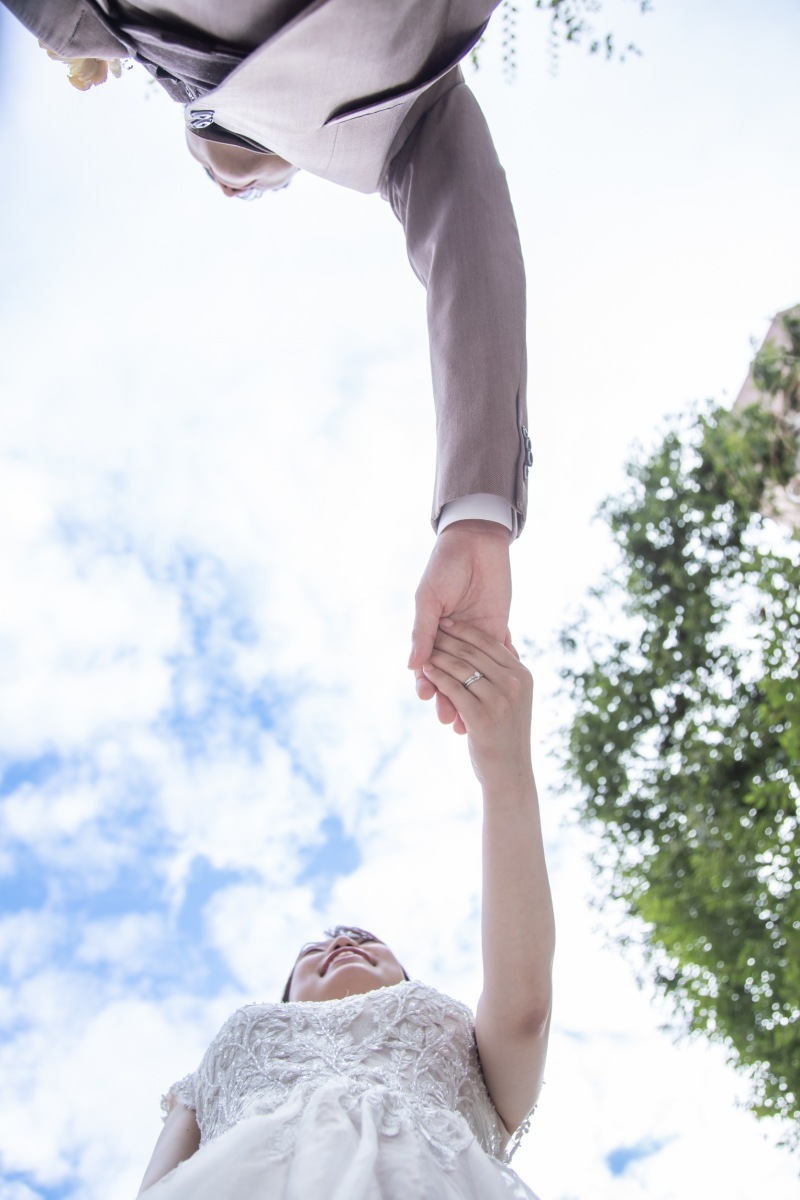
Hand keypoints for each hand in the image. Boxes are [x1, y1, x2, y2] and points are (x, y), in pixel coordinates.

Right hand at [409, 520, 511, 732]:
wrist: (476, 540)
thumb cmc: (445, 565)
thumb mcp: (429, 597)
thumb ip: (423, 631)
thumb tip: (413, 665)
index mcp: (433, 629)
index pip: (428, 664)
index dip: (428, 682)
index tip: (428, 700)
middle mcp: (454, 636)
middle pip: (452, 675)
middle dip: (450, 698)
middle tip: (450, 722)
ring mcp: (477, 634)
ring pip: (474, 672)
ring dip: (473, 695)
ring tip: (473, 719)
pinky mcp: (498, 627)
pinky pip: (498, 655)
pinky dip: (498, 673)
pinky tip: (500, 693)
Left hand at [420, 621, 532, 789]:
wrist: (510, 772)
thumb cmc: (507, 734)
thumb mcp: (516, 698)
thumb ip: (508, 672)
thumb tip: (501, 640)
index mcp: (523, 675)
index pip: (490, 643)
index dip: (465, 630)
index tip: (446, 621)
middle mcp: (514, 684)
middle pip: (473, 652)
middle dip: (448, 638)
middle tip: (429, 628)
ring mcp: (499, 700)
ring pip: (461, 668)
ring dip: (438, 655)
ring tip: (423, 648)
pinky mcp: (481, 716)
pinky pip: (453, 689)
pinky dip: (436, 677)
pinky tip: (425, 671)